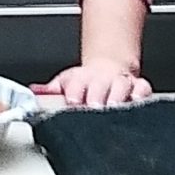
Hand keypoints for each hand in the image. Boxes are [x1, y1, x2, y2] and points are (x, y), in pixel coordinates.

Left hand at [36, 57, 151, 107]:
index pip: (76, 84)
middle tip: (94, 107)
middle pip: (100, 87)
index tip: (73, 100)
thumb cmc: (85, 81)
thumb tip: (32, 94)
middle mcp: (102, 79)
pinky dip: (141, 95)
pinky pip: (143, 89)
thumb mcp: (65, 82)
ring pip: (122, 87)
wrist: (108, 67)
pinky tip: (137, 102)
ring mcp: (120, 82)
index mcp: (81, 79)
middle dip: (97, 97)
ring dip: (118, 97)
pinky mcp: (138, 87)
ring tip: (114, 107)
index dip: (74, 92)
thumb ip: (49, 91)